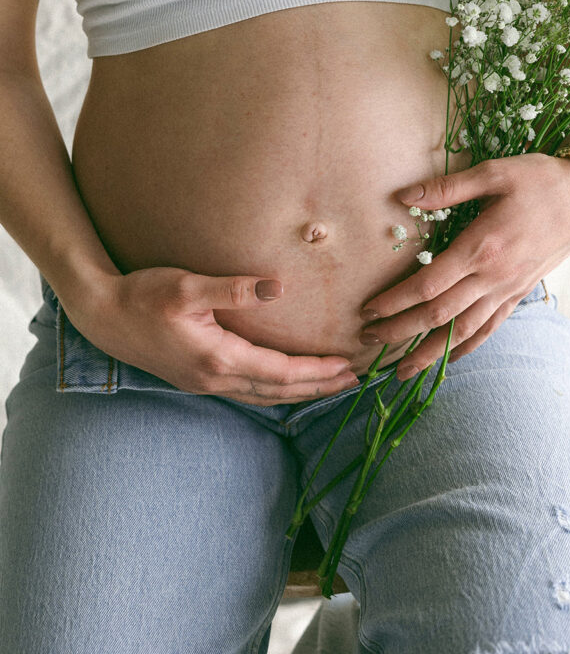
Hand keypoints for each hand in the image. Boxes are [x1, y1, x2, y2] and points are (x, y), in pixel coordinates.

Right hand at [59, 266, 357, 405]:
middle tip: (355, 383)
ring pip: (263, 396)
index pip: (281, 372)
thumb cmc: (143, 295)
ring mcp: (204, 383)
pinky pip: (247, 391)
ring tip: (329, 386)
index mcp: (218, 358)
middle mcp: (214, 378)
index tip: (348, 366)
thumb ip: (235, 289)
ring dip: (299, 392)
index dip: (317, 371)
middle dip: (318, 387)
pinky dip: (273, 391)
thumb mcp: (188, 286)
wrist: (101, 315)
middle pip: (278, 391)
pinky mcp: (196, 378)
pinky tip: (283, 385)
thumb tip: (278, 287)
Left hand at [358, 152, 569, 379]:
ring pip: (462, 331)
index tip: (368, 309)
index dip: (394, 301)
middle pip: (437, 314)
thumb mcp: (493, 173)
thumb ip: (446, 188)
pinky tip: (447, 361)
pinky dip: (466, 347)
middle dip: (400, 331)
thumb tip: (403, 195)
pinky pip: (489, 328)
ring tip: (400, 370)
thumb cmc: (538, 179)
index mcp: (481, 247)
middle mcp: (493, 277)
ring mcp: (507, 290)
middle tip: (367, 339)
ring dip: (428, 353)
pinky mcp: (518, 294)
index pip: (427, 285)